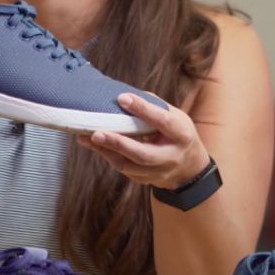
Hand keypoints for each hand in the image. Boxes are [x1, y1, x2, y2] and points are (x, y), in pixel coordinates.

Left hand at [77, 93, 211, 189]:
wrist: (189, 168)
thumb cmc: (176, 134)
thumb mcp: (174, 117)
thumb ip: (153, 106)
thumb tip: (124, 94)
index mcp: (182, 135)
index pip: (163, 121)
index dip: (143, 110)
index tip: (122, 98)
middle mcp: (171, 156)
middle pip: (143, 154)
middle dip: (118, 143)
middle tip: (96, 133)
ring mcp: (158, 172)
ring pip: (128, 165)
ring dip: (105, 151)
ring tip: (85, 138)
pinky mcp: (144, 180)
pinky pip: (123, 168)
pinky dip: (107, 156)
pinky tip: (93, 144)